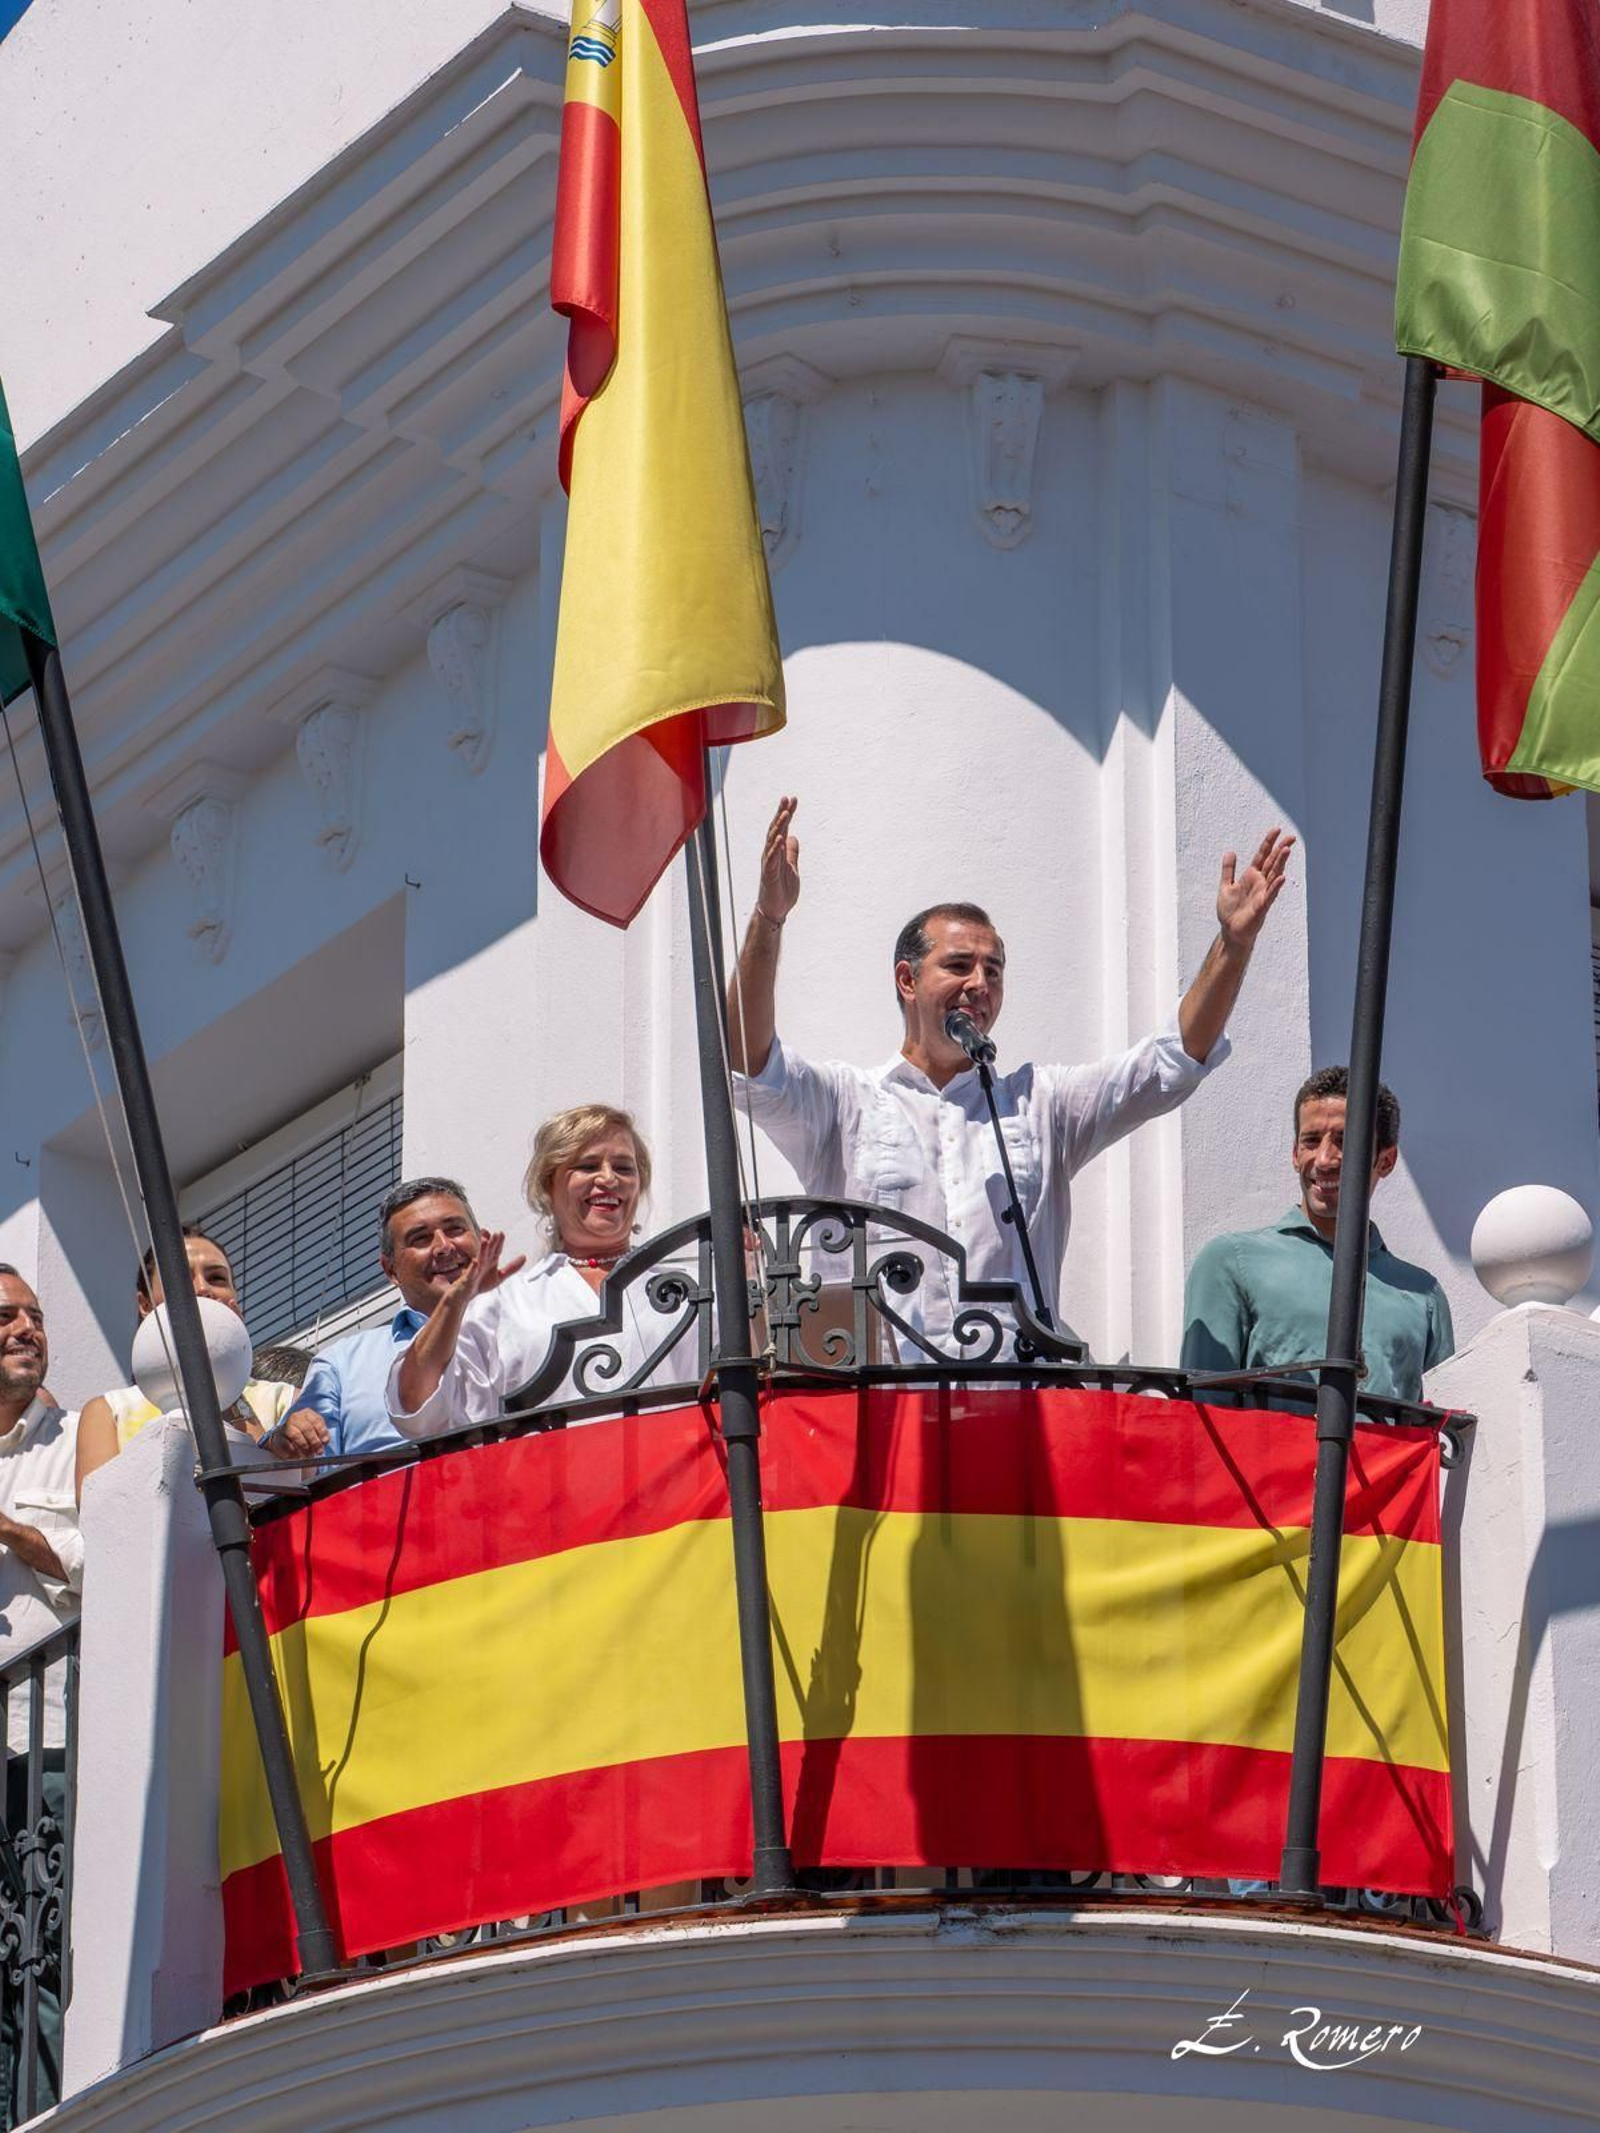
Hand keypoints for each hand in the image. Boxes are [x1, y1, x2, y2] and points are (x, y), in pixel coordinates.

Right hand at [269, 1407, 329, 1460]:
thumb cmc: (303, 1433)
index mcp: (307, 1414)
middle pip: (307, 1428)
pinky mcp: (278, 1436)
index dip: (322, 1432)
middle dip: (314, 1441)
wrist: (283, 1437)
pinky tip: (299, 1455)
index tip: (325, 1442)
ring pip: (296, 1435)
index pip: (317, 1420)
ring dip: (304, 1446)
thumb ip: (322, 1434)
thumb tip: (325, 1441)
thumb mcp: (314, 1429)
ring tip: (309, 1454)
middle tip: (318, 1451)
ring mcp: (285, 1426)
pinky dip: (294, 1451)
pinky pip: (286, 1444)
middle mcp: (295, 1417)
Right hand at [439, 1230, 526, 1312]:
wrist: (464, 1295)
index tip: (501, 1233)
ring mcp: (474, 1271)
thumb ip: (512, 1267)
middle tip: (495, 1233)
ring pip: (479, 1259)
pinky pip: (470, 1273)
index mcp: (490, 1262)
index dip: (499, 1242)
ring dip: (482, 1250)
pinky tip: (475, 1262)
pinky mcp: (467, 1279)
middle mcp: (482, 1264)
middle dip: (491, 1242)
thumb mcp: (499, 1276)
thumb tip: (524, 1257)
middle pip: (488, 1252)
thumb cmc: (480, 1283)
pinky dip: (472, 1268)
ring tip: (484, 1241)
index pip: (496, 1251)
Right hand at [756, 796, 799, 924]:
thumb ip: (792, 853)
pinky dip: (775, 848)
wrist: (776, 910)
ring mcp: (769, 864)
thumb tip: (793, 837)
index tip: (793, 800)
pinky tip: (780, 838)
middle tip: (787, 799)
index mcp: (778, 852)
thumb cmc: (782, 890)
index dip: (787, 813)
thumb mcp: (792, 867)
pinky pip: (771, 859)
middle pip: (775, 829)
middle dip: (781, 813)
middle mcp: (771, 854)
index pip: (782, 828)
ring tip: (786, 814)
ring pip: (772, 841)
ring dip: (779, 827)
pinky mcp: (769, 875)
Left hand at [1217, 828, 1293, 950]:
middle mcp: (1260, 882)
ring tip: (1287, 850)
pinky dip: (1275, 886)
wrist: (1230, 930)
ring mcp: (1263, 893)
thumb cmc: (1230, 911)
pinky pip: (1270, 894)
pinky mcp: (1262, 906)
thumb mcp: (1225, 886)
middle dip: (1281, 849)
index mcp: (1252, 876)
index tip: (1276, 829)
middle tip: (1291, 837)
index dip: (1268, 843)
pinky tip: (1281, 877)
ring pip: (1274, 875)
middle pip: (1272, 862)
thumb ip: (1228, 870)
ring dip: (1281, 863)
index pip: (1262, 856)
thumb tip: (1230, 852)